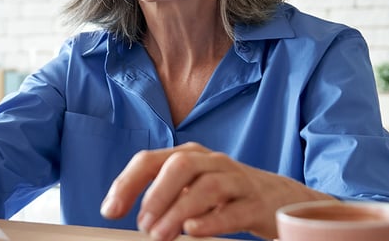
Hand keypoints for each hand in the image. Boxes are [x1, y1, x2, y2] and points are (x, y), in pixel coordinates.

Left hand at [99, 142, 332, 240]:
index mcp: (189, 156)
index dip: (127, 183)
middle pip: (181, 165)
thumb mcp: (189, 187)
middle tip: (142, 224)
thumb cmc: (225, 194)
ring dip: (179, 210)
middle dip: (156, 194)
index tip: (109, 210)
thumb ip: (159, 194)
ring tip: (161, 235)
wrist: (279, 198)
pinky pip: (235, 209)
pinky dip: (212, 220)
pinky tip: (193, 230)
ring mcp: (237, 180)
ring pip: (208, 186)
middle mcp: (212, 162)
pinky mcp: (256, 203)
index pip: (150, 160)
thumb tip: (117, 208)